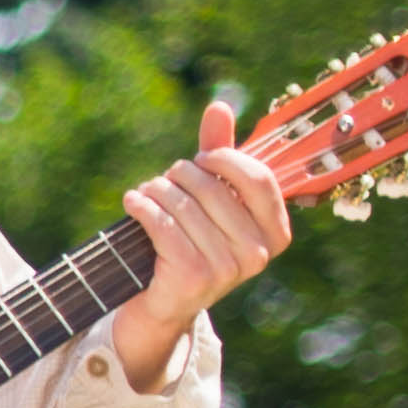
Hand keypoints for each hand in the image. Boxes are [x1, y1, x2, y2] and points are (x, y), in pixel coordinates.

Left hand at [105, 96, 288, 387]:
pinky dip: (141, 207)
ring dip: (156, 191)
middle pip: (214, 188)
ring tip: (145, 194)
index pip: (258, 177)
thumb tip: (219, 106)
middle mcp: (259, 254)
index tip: (201, 158)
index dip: (225, 159)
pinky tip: (132, 203)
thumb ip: (220, 152)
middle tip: (164, 181)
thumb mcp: (210, 197)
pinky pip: (163, 225)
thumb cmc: (191, 240)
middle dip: (181, 175)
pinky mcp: (193, 278)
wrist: (162, 301)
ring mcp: (228, 269)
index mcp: (276, 232)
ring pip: (184, 204)